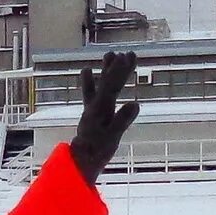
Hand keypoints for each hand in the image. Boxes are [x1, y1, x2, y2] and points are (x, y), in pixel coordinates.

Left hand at [69, 49, 140, 184]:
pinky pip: (91, 95)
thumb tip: (135, 104)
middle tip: (129, 53)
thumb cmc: (96, 151)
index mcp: (101, 108)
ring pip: (99, 85)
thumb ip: (122, 120)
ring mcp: (92, 109)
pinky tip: (87, 71)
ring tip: (109, 53)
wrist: (79, 162)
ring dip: (105, 70)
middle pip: (108, 82)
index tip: (129, 56)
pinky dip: (90, 83)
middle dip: (118, 68)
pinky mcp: (91, 115)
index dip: (121, 70)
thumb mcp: (112, 137)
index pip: (112, 85)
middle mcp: (95, 105)